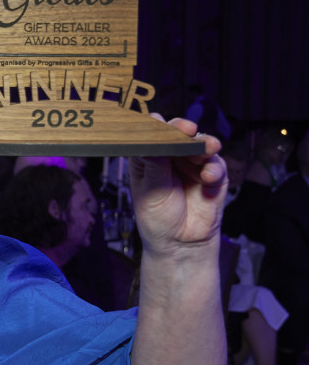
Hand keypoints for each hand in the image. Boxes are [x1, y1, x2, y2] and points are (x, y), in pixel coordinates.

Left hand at [129, 116, 227, 254]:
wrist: (179, 244)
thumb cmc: (157, 218)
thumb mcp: (149, 191)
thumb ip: (154, 164)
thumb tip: (154, 139)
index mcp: (148, 157)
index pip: (150, 135)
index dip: (153, 126)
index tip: (156, 121)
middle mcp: (170, 157)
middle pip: (177, 134)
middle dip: (181, 129)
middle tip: (186, 129)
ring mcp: (193, 164)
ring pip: (199, 145)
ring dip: (202, 145)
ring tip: (204, 149)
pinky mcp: (213, 176)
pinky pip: (216, 165)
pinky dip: (213, 168)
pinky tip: (208, 176)